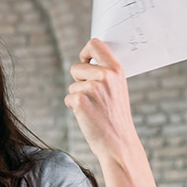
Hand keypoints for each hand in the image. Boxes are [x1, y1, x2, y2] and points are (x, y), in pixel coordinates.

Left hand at [64, 38, 138, 158]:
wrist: (118, 142)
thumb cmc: (115, 116)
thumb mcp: (117, 89)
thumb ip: (105, 73)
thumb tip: (88, 60)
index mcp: (116, 70)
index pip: (94, 44)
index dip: (85, 52)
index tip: (86, 61)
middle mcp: (105, 76)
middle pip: (76, 67)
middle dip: (78, 81)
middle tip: (93, 97)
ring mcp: (92, 88)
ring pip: (72, 85)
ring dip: (77, 96)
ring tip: (94, 108)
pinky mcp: (80, 101)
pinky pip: (68, 98)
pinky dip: (73, 108)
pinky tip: (88, 116)